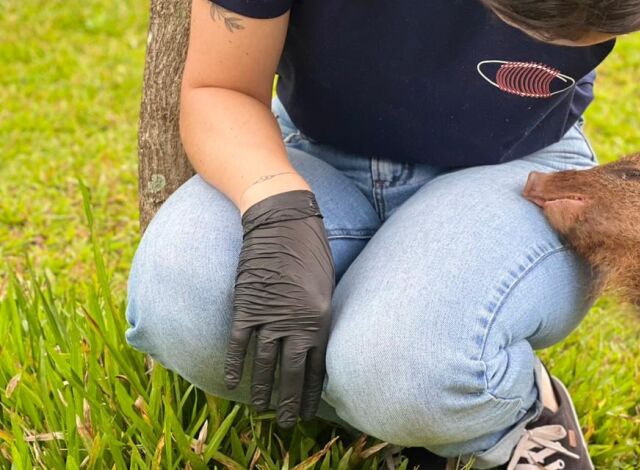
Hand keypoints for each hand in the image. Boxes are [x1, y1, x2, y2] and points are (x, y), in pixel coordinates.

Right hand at [224, 189, 334, 427]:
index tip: (309, 410)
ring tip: (263, 410)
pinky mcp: (246, 305)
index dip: (312, 391)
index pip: (316, 365)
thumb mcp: (326, 285)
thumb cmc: (310, 248)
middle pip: (292, 371)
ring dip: (263, 389)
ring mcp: (270, 315)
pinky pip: (239, 342)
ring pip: (265, 362)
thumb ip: (320, 315)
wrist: (283, 220)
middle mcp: (296, 322)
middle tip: (287, 422)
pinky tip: (232, 382)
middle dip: (289, 400)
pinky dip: (235, 363)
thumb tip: (316, 340)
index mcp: (320, 318)